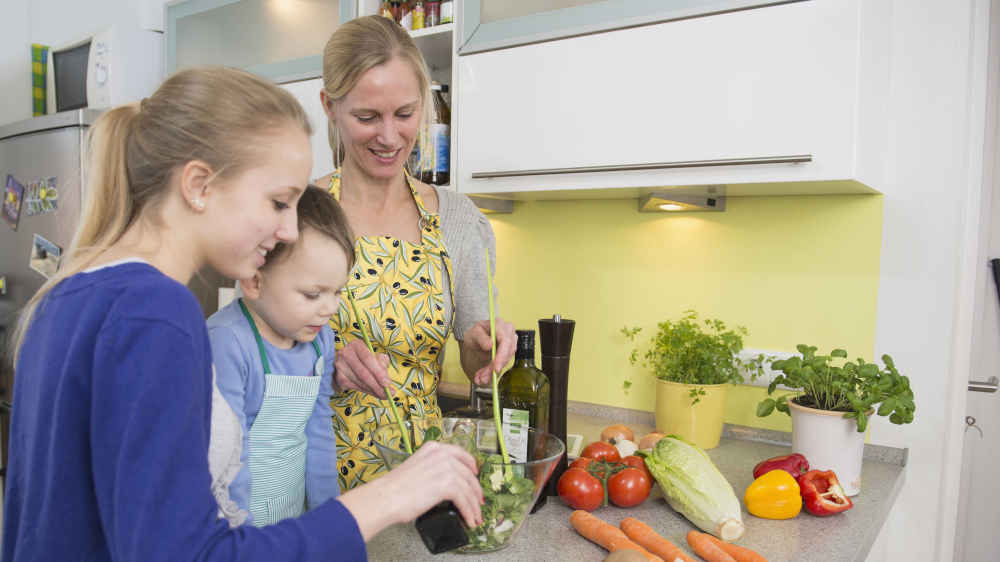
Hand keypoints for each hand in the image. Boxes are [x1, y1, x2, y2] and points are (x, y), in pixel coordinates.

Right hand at [333, 338, 393, 398]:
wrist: (348, 363)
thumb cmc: (365, 359)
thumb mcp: (376, 356)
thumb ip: (382, 363)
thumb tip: (385, 378)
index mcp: (356, 345)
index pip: (368, 359)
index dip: (378, 372)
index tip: (388, 383)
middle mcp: (345, 353)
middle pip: (363, 373)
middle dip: (377, 385)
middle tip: (388, 393)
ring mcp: (340, 366)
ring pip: (359, 382)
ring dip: (373, 390)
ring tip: (383, 394)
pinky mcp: (338, 377)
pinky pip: (354, 387)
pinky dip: (366, 391)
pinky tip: (373, 392)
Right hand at [337, 441, 483, 539]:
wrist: (385, 497)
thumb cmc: (393, 489)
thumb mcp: (415, 469)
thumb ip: (431, 470)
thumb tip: (443, 484)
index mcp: (433, 448)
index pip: (460, 454)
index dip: (471, 466)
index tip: (475, 475)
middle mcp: (441, 455)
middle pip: (468, 473)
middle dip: (475, 490)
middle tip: (478, 501)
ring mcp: (445, 468)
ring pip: (469, 488)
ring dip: (474, 505)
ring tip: (475, 516)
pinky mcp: (447, 484)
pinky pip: (465, 500)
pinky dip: (469, 512)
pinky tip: (469, 519)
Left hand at [462, 318, 515, 385]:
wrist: (476, 338)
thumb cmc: (475, 333)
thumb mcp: (473, 334)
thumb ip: (481, 338)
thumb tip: (490, 345)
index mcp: (499, 324)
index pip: (505, 341)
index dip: (502, 355)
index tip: (496, 368)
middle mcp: (508, 332)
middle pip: (507, 352)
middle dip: (495, 367)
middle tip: (484, 377)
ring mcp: (510, 342)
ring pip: (505, 360)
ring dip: (492, 371)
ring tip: (481, 377)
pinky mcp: (508, 351)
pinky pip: (502, 363)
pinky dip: (492, 371)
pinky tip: (483, 375)